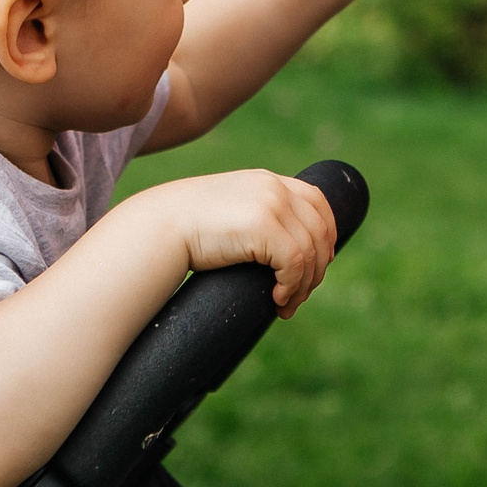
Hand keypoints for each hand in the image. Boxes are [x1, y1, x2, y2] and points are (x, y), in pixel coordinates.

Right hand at [130, 170, 339, 313]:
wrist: (159, 227)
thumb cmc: (186, 230)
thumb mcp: (230, 214)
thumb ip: (256, 219)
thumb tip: (278, 251)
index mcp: (268, 181)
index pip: (317, 201)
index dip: (327, 234)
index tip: (320, 263)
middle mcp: (274, 187)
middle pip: (320, 230)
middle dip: (316, 269)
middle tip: (298, 297)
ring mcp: (271, 203)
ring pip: (310, 251)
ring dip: (303, 285)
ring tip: (285, 305)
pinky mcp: (264, 225)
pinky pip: (295, 262)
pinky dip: (292, 286)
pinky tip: (277, 300)